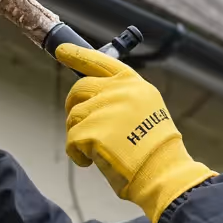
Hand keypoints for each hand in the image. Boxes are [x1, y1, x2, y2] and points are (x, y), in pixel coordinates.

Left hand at [54, 44, 216, 222]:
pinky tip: (93, 161)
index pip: (100, 61)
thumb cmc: (154, 149)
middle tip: (79, 124)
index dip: (78, 55)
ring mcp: (104, 109)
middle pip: (79, 89)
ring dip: (79, 135)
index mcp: (133, 83)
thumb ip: (122, 97)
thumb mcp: (146, 109)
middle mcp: (118, 91)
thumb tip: (93, 98)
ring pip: (73, 116)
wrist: (161, 172)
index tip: (61, 51)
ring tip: (99, 149)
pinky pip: (72, 139)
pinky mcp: (92, 130)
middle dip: (73, 106)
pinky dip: (78, 154)